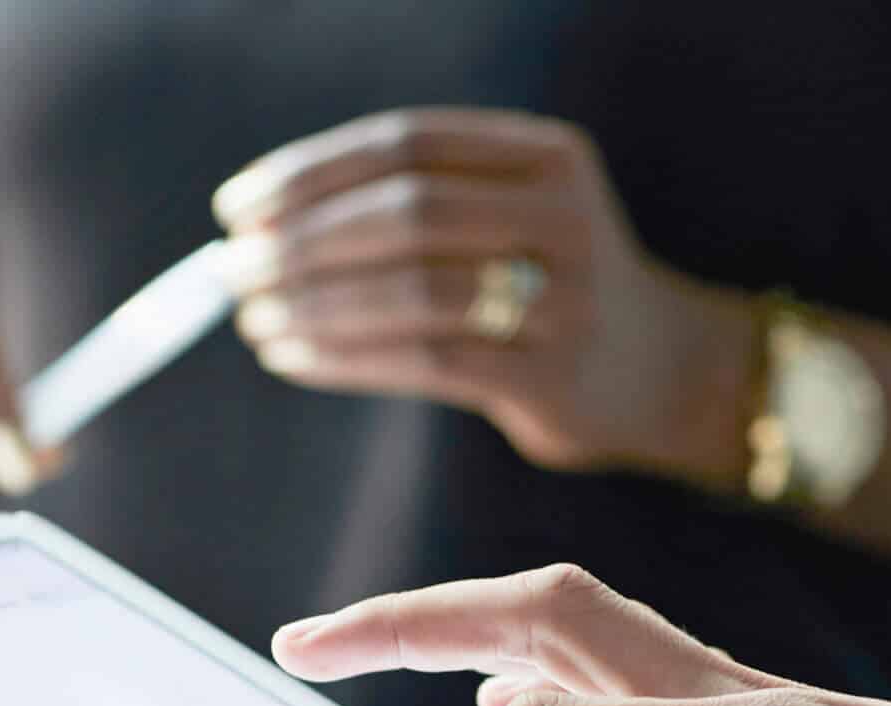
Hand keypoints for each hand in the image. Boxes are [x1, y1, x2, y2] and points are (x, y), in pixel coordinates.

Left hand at [212, 109, 751, 480]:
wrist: (658, 374)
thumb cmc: (546, 291)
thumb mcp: (507, 218)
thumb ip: (417, 205)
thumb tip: (261, 226)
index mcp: (548, 156)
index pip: (407, 144)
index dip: (310, 173)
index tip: (236, 208)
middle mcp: (565, 215)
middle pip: (407, 212)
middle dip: (303, 242)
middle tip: (232, 271)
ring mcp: (565, 298)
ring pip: (412, 290)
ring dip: (315, 306)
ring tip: (254, 320)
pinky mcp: (551, 375)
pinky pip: (424, 360)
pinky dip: (345, 358)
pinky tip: (295, 358)